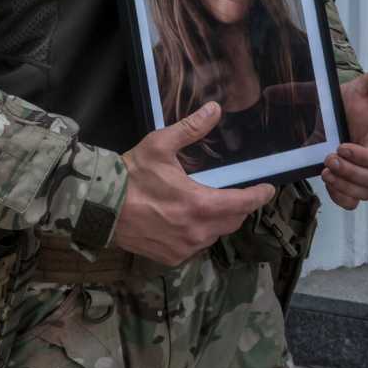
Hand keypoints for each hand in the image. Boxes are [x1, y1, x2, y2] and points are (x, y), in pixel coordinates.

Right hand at [112, 101, 277, 265]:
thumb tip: (215, 109)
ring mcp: (184, 248)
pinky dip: (197, 233)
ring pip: (214, 234)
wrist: (99, 206)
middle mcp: (197, 232)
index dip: (259, 196)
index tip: (268, 190)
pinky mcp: (171, 258)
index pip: (243, 204)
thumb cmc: (131, 175)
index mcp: (200, 204)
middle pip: (232, 221)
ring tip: (208, 205)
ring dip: (217, 220)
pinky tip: (186, 221)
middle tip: (237, 193)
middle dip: (238, 207)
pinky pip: (196, 246)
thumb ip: (191, 129)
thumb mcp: (160, 145)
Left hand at [323, 68, 367, 208]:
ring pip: (363, 194)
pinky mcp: (352, 186)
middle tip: (328, 158)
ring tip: (325, 172)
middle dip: (349, 172)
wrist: (337, 113)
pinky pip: (352, 202)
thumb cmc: (354, 101)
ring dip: (343, 186)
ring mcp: (367, 176)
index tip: (341, 146)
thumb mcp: (363, 88)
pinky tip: (328, 183)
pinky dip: (340, 198)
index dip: (362, 157)